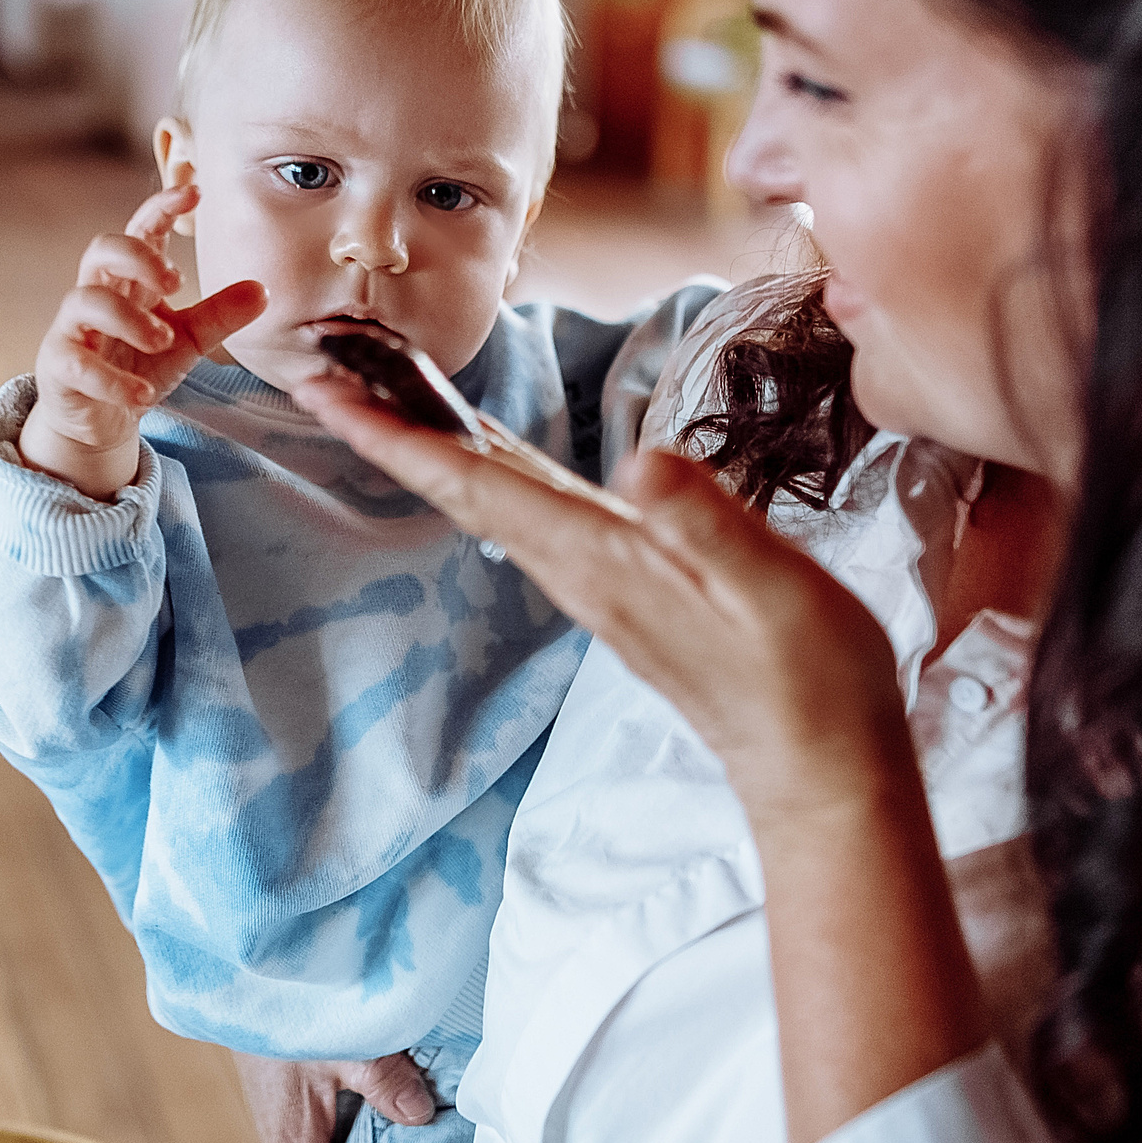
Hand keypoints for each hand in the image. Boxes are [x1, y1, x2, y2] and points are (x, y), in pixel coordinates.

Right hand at [20, 183, 265, 497]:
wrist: (100, 417)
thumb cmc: (139, 363)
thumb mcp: (188, 340)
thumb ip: (220, 315)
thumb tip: (263, 290)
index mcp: (131, 279)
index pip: (141, 231)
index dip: (162, 208)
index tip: (194, 192)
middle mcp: (98, 293)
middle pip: (103, 249)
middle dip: (138, 257)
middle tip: (175, 283)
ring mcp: (73, 328)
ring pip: (85, 300)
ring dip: (129, 319)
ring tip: (163, 341)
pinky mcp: (59, 366)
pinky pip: (76, 363)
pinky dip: (112, 380)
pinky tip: (143, 395)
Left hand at [292, 373, 908, 821]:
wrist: (819, 768)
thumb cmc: (809, 677)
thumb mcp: (773, 588)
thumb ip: (706, 524)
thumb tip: (639, 461)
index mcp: (603, 560)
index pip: (479, 487)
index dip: (400, 436)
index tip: (329, 394)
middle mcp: (582, 572)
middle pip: (464, 490)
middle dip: (391, 432)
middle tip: (323, 375)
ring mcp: (598, 585)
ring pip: (492, 502)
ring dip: (433, 449)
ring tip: (385, 398)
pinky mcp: (622, 591)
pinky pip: (530, 517)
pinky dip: (490, 474)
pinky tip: (490, 459)